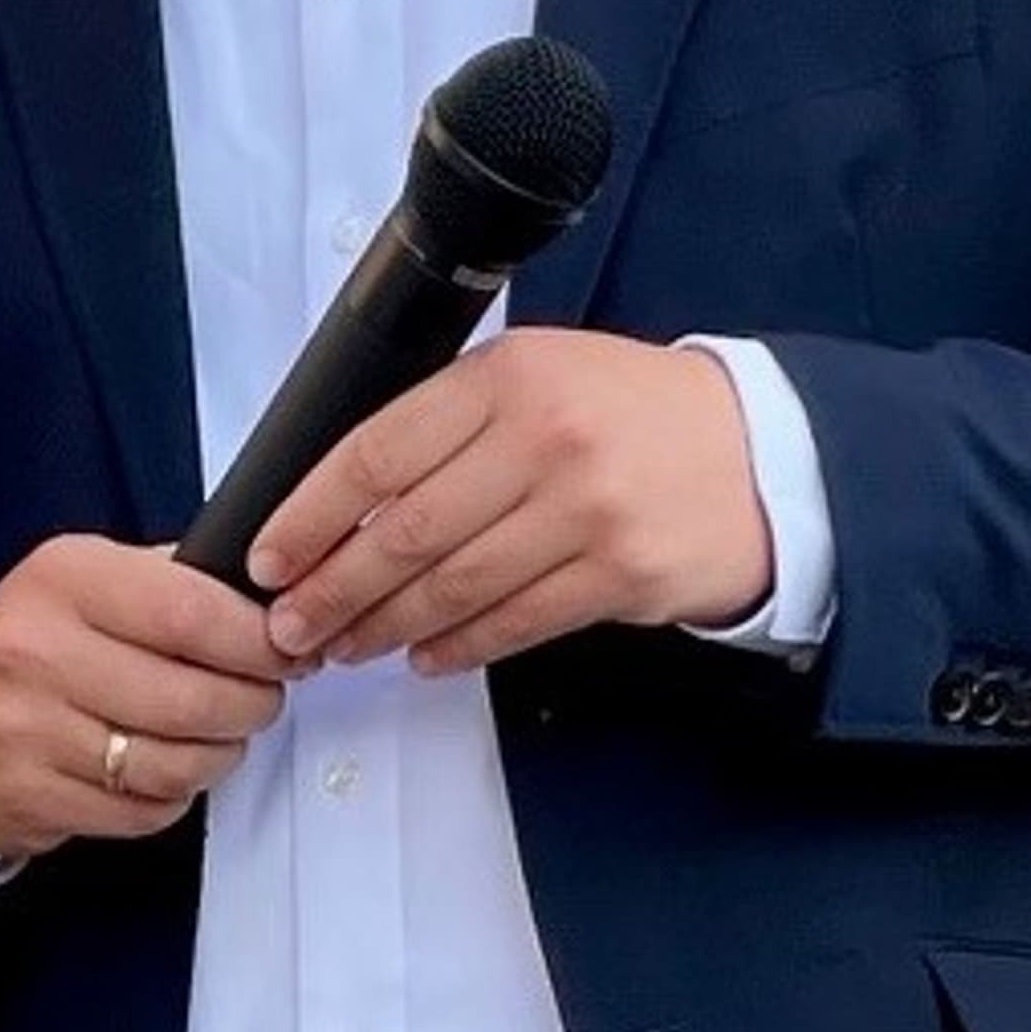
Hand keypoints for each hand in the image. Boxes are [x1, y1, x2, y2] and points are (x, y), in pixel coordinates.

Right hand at [0, 535, 293, 862]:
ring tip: (220, 735)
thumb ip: (173, 578)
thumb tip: (271, 601)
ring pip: (175, 765)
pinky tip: (163, 768)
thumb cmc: (36, 641)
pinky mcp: (32, 797)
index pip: (188, 613)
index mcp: (62, 578)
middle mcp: (37, 651)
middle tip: (263, 697)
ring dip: (220, 755)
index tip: (285, 649)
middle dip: (252, 704)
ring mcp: (28, 731)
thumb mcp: (88, 576)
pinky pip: (145, 811)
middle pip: (191, 698)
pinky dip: (173, 796)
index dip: (256, 641)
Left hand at [242, 329, 774, 677]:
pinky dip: (459, 646)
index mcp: (507, 377)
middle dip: (332, 589)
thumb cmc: (628, 411)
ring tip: (342, 648)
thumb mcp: (538, 374)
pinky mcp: (620, 575)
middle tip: (289, 627)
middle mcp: (542, 439)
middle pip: (405, 531)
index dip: (310, 514)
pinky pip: (515, 622)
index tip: (269, 556)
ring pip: (453, 585)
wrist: (761, 452)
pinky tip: (423, 657)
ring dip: (384, 627)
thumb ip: (449, 419)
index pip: (377, 452)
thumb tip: (343, 494)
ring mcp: (585, 511)